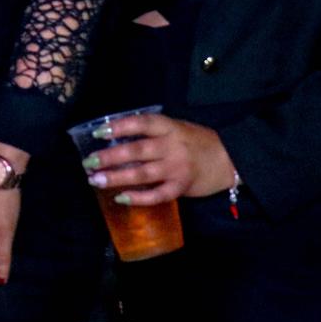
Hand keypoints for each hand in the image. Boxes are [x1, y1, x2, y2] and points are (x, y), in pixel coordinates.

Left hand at [82, 113, 235, 203]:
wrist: (230, 160)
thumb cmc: (198, 143)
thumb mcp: (177, 129)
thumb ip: (153, 133)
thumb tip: (117, 137)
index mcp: (170, 128)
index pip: (142, 123)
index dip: (119, 126)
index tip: (98, 132)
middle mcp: (172, 147)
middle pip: (136, 150)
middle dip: (110, 157)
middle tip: (89, 162)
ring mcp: (177, 168)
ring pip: (142, 173)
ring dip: (116, 177)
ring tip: (95, 180)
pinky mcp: (181, 187)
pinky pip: (157, 195)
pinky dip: (138, 198)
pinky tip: (121, 198)